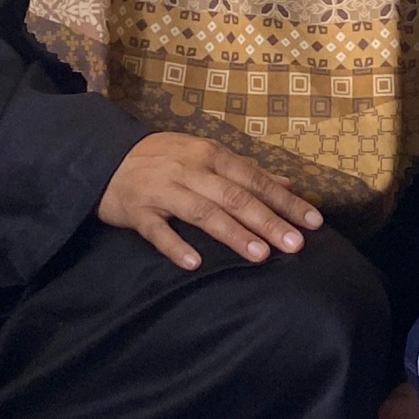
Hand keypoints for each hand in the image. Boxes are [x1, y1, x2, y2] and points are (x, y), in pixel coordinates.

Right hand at [98, 133, 321, 270]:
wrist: (105, 157)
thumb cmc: (165, 158)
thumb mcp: (206, 155)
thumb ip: (245, 171)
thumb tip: (286, 183)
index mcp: (212, 155)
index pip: (256, 180)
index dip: (286, 201)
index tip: (313, 222)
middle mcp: (191, 169)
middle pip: (236, 197)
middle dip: (268, 221)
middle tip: (295, 245)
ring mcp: (163, 189)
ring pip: (203, 212)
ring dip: (233, 234)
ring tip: (260, 255)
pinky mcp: (137, 210)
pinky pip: (157, 230)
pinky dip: (175, 245)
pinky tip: (194, 263)